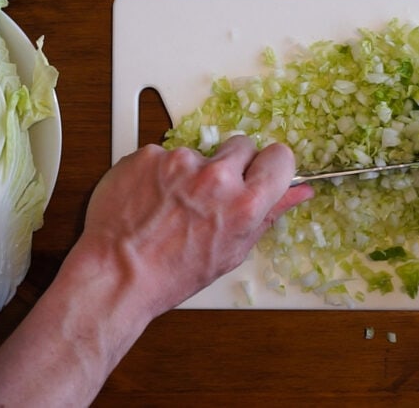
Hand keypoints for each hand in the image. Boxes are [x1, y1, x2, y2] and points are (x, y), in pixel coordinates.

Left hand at [79, 135, 313, 318]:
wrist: (117, 273)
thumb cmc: (172, 273)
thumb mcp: (233, 251)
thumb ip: (269, 213)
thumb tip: (300, 192)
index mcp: (245, 204)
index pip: (280, 156)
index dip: (269, 166)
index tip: (259, 174)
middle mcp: (216, 177)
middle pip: (242, 145)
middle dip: (231, 165)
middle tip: (210, 194)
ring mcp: (180, 162)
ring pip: (199, 152)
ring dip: (191, 171)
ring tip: (172, 205)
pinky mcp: (149, 154)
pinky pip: (164, 155)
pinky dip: (160, 172)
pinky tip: (151, 199)